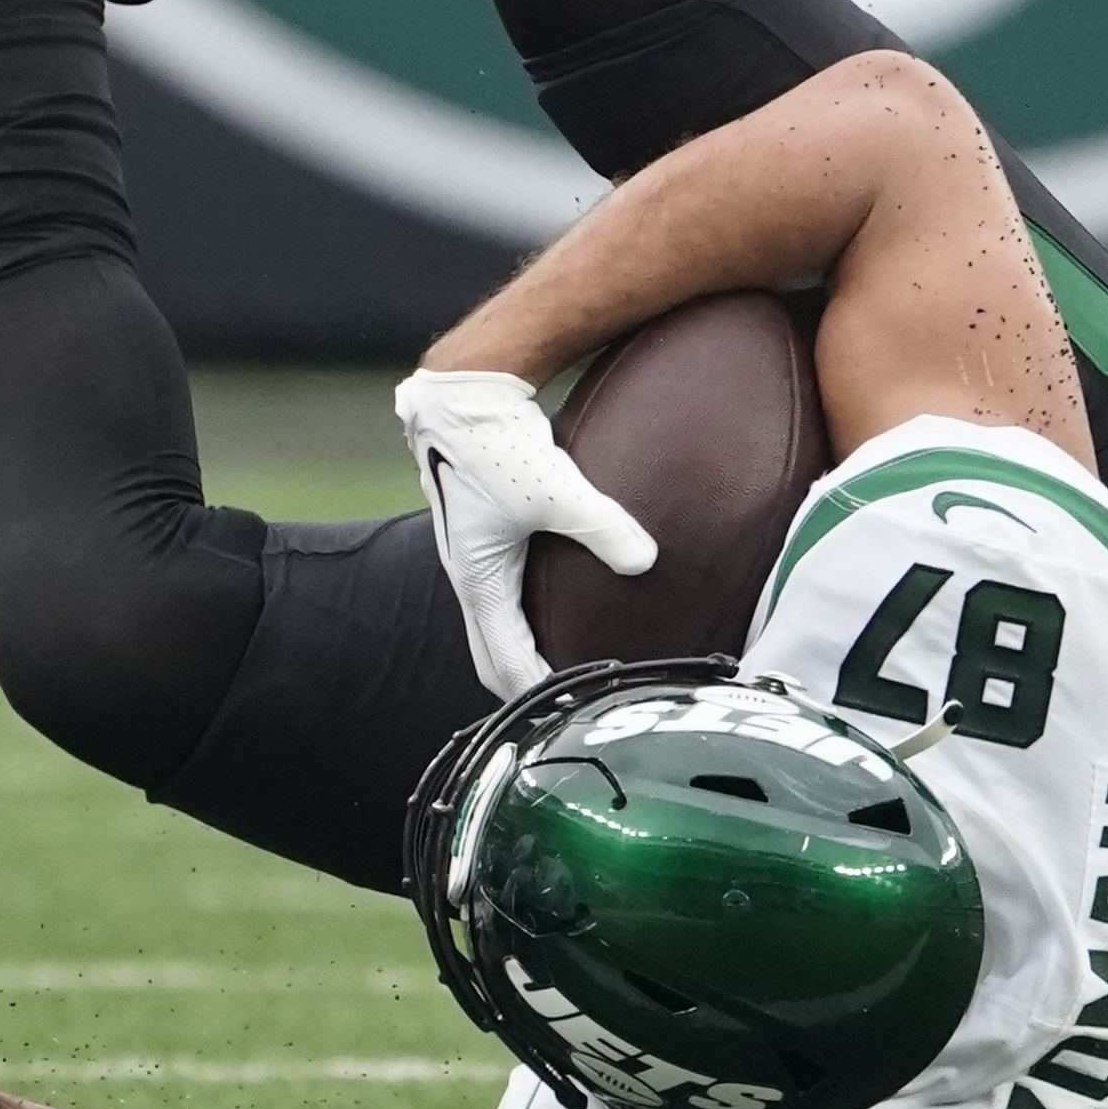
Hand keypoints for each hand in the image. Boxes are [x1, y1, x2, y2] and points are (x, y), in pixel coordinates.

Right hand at [396, 366, 652, 697]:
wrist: (461, 396)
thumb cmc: (496, 444)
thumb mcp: (554, 489)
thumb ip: (603, 526)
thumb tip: (646, 561)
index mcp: (478, 580)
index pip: (503, 662)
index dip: (538, 694)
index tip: (572, 713)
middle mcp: (469, 576)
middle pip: (492, 655)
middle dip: (525, 685)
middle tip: (570, 703)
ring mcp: (471, 556)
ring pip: (493, 626)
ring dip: (522, 651)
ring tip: (566, 664)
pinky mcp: (481, 534)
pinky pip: (500, 595)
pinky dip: (523, 617)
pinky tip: (556, 604)